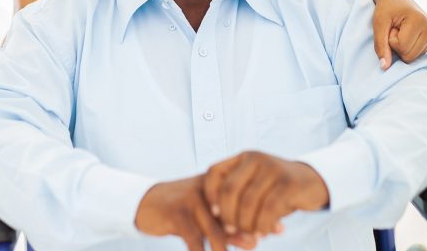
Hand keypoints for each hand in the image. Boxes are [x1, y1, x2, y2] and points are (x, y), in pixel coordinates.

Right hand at [135, 175, 257, 250]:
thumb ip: (230, 228)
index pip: (247, 199)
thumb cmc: (184, 212)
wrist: (148, 203)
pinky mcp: (178, 213)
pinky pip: (196, 242)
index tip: (279, 230)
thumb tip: (256, 243)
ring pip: (218, 232)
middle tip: (257, 244)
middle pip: (236, 217)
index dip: (263, 215)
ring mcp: (193, 200)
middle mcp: (209, 188)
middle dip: (250, 235)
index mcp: (220, 183)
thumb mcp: (208, 216)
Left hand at [203, 151, 328, 236]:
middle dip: (228, 216)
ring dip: (247, 225)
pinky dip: (263, 226)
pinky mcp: (288, 183)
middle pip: (229, 190)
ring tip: (252, 235)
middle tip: (232, 231)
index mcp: (243, 158)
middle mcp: (255, 158)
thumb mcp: (254, 187)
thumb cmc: (276, 190)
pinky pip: (268, 210)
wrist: (311, 181)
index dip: (210, 195)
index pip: (214, 172)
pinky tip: (265, 232)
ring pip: (248, 203)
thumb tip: (219, 226)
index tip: (215, 214)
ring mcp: (272, 168)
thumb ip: (237, 199)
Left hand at [373, 0, 426, 69]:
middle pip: (409, 56)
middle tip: (395, 29)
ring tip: (401, 30)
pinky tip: (407, 34)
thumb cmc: (385, 8)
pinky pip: (417, 54)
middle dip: (397, 45)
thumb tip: (385, 67)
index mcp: (420, 20)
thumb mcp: (378, 24)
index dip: (391, 40)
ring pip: (414, 57)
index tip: (391, 26)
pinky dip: (409, 47)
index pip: (402, 48)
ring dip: (402, 46)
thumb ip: (380, 45)